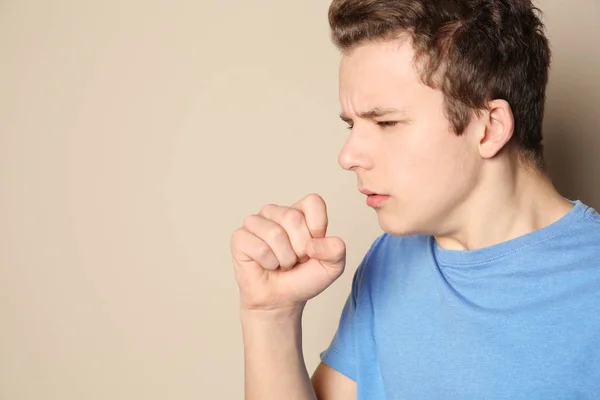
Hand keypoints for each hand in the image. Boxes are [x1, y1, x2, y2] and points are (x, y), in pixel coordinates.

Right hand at [230, 193, 345, 312]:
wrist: (281, 301)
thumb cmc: (303, 279)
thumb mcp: (332, 266)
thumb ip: (336, 250)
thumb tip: (313, 244)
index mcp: (299, 211)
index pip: (313, 202)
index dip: (317, 228)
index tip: (313, 247)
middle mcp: (276, 212)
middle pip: (293, 218)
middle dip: (299, 248)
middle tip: (295, 260)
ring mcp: (256, 222)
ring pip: (275, 234)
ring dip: (283, 258)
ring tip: (281, 263)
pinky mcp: (240, 237)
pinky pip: (259, 248)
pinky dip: (268, 263)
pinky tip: (266, 265)